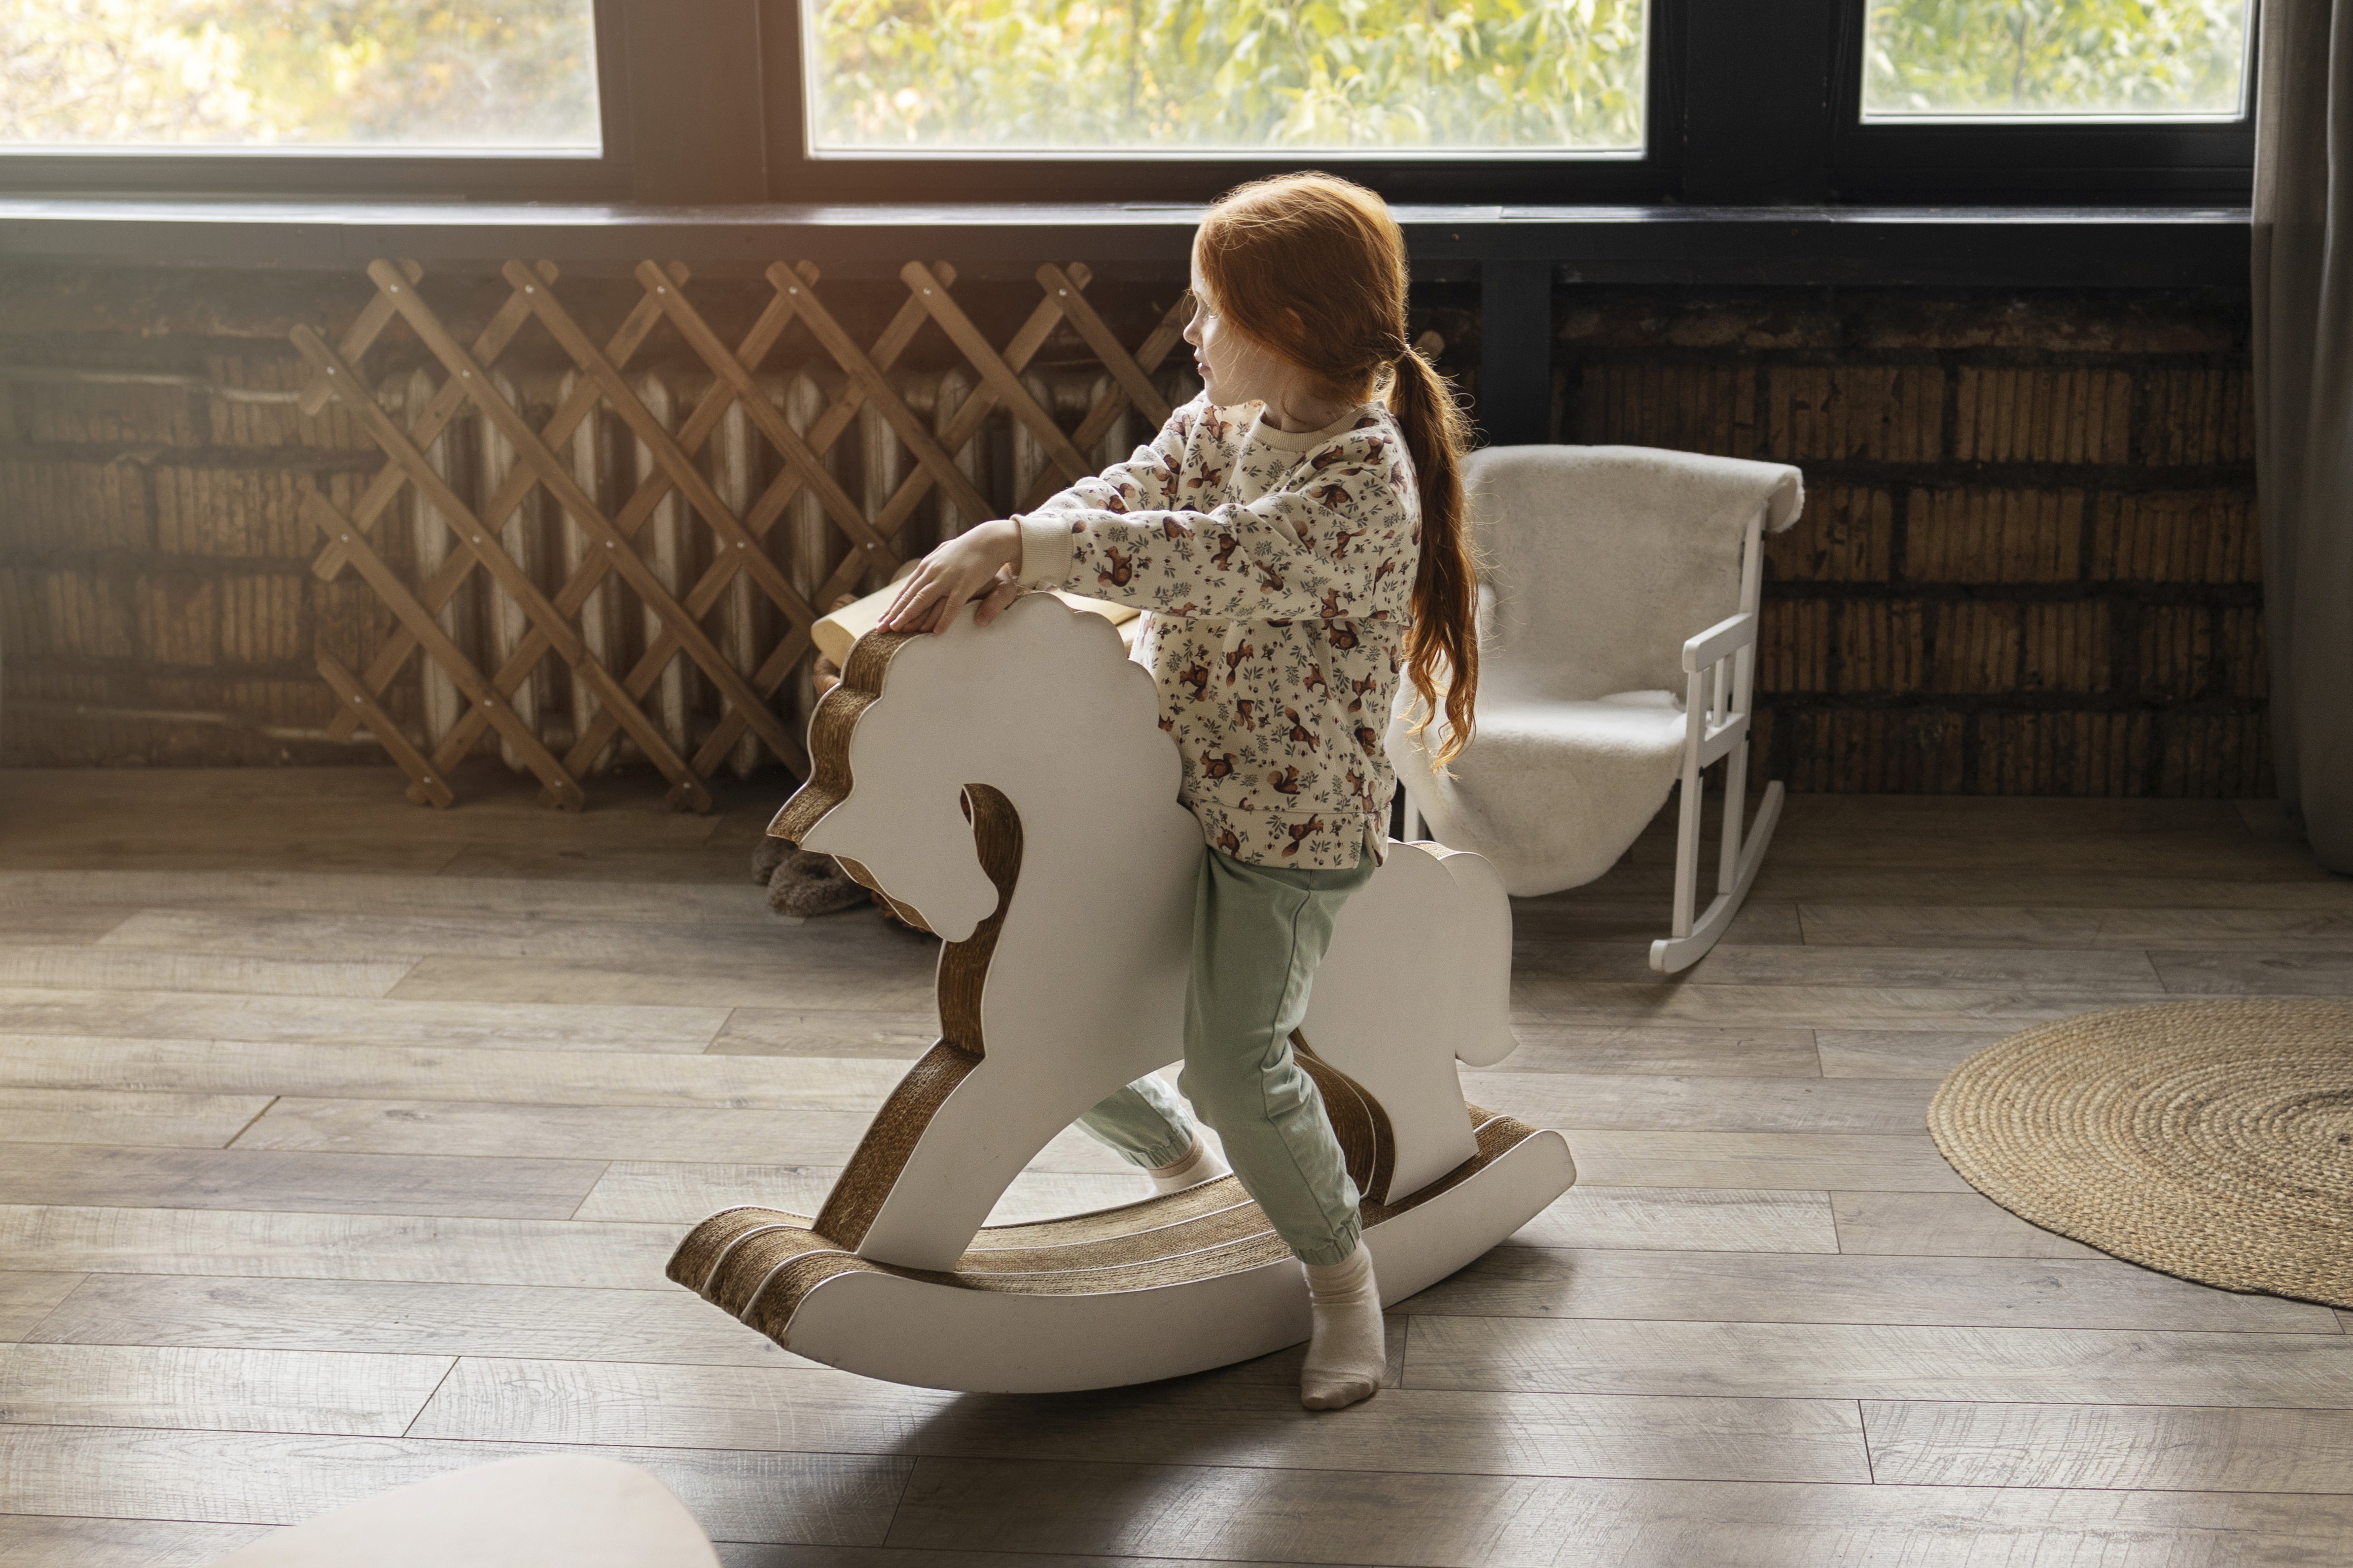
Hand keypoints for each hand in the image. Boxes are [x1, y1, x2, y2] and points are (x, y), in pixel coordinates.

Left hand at [877, 518, 1023, 634]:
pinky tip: (936, 632)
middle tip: (881, 629)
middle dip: (894, 613)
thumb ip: (931, 568)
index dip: (893, 606)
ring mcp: (948, 577)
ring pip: (923, 599)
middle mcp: (933, 571)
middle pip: (909, 596)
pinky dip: (944, 618)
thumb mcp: (943, 556)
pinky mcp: (965, 583)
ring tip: (898, 629)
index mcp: (927, 567)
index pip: (906, 590)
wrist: (989, 539)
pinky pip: (952, 604)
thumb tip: (919, 577)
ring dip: (909, 615)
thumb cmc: (967, 550)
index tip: (882, 620)